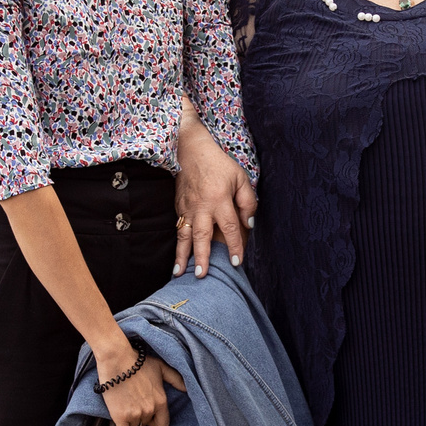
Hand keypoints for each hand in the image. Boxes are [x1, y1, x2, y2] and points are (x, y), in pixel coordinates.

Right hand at [95, 344, 185, 425]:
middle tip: (133, 404)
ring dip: (130, 420)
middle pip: (146, 424)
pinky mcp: (120, 416)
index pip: (164, 423)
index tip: (149, 414)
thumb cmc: (137, 361)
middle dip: (141, 417)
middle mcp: (150, 410)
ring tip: (124, 405)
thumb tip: (186, 389)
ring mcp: (135, 414)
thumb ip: (176, 379)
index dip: (156, 420)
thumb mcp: (161, 367)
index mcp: (161, 401)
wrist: (117, 359)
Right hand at [173, 121, 256, 277]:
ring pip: (184, 236)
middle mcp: (202, 206)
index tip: (236, 262)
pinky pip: (178, 229)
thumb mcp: (240, 178)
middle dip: (202, 257)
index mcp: (220, 199)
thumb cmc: (219, 164)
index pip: (229, 227)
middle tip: (201, 275)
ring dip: (182, 256)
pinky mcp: (178, 207)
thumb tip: (248, 224)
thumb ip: (248, 202)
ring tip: (179, 274)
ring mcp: (187, 208)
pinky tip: (177, 258)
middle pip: (202, 236)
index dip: (234, 246)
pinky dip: (177, 245)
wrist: (191, 150)